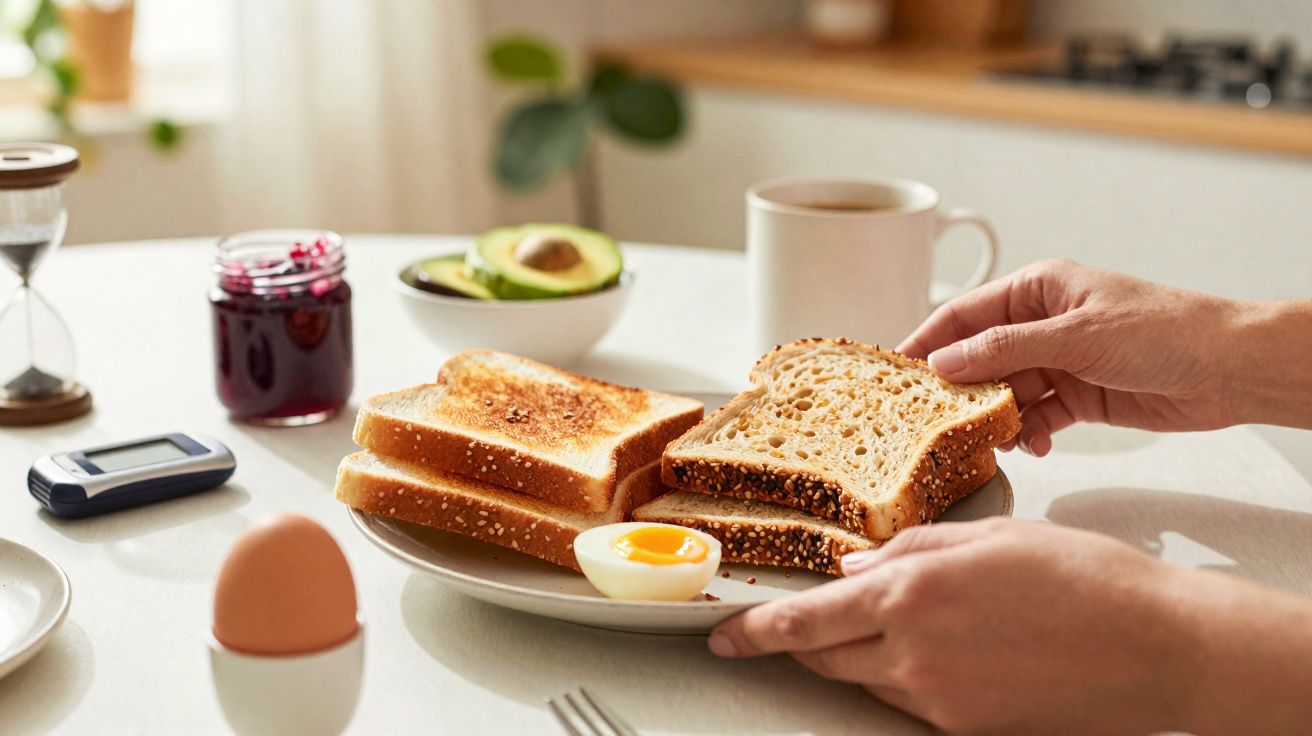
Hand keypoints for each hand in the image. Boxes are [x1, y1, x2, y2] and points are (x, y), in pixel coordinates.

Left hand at [707, 518, 1311, 734]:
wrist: (1160, 648)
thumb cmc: (1087, 580)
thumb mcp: (990, 538)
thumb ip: (910, 550)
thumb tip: (856, 568)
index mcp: (912, 594)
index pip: (804, 621)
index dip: (755, 632)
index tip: (725, 637)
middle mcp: (914, 655)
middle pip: (826, 657)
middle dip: (804, 641)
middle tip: (799, 624)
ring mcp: (940, 701)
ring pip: (867, 680)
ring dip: (860, 655)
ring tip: (902, 624)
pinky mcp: (968, 730)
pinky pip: (910, 702)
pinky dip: (905, 675)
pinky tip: (945, 650)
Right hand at [897, 259, 1311, 454]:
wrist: (1230, 368)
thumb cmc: (1164, 331)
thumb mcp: (1074, 337)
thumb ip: (1005, 350)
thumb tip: (945, 363)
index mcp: (1038, 289)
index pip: (964, 314)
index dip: (928, 342)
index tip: (896, 372)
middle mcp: (1044, 323)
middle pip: (980, 357)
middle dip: (962, 389)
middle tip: (936, 420)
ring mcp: (1061, 360)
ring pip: (1006, 392)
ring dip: (999, 417)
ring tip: (996, 438)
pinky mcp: (1080, 396)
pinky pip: (1037, 416)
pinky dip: (1032, 432)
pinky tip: (1036, 445)